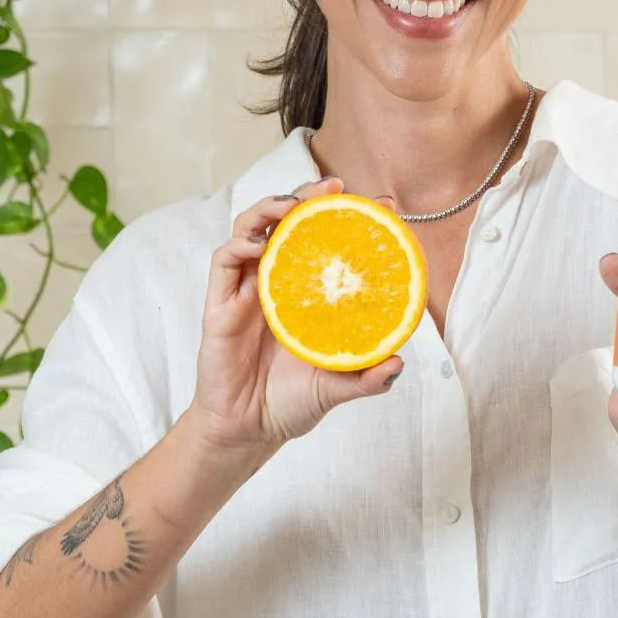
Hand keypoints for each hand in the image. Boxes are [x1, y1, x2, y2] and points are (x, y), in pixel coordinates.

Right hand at [186, 177, 404, 456]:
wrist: (247, 431)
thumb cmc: (290, 402)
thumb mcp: (336, 388)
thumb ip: (364, 378)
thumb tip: (398, 364)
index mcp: (306, 292)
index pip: (327, 240)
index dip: (348, 217)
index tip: (382, 204)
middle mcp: (276, 281)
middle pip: (288, 221)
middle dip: (309, 196)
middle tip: (335, 186)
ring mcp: (246, 290)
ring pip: (252, 228)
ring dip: (270, 207)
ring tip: (293, 204)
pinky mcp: (220, 305)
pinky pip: (224, 261)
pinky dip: (239, 244)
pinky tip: (259, 245)